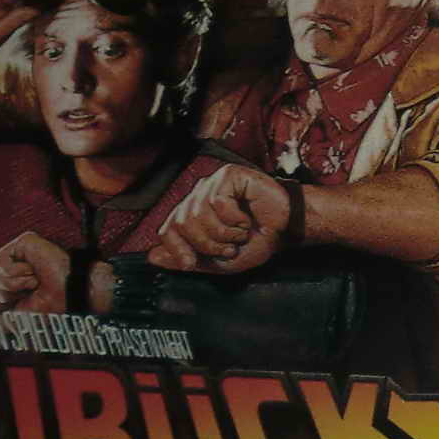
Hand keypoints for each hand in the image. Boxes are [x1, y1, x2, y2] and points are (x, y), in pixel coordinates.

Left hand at [0, 231, 71, 312]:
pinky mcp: (22, 242)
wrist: (73, 292)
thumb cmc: (55, 302)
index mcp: (11, 282)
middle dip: (6, 293)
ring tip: (33, 280)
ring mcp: (16, 252)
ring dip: (14, 284)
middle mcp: (12, 265)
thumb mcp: (20, 314)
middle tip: (29, 290)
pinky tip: (32, 271)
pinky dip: (16, 273)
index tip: (18, 301)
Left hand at [148, 161, 292, 273]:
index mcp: (192, 215)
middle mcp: (197, 196)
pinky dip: (234, 218)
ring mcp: (211, 184)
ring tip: (240, 234)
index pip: (166, 229)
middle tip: (229, 248)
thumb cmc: (256, 242)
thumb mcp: (219, 262)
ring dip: (223, 233)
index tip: (190, 264)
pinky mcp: (227, 175)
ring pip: (198, 214)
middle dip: (207, 244)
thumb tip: (152, 257)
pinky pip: (218, 201)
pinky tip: (246, 218)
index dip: (175, 249)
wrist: (286, 230)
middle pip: (181, 224)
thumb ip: (188, 260)